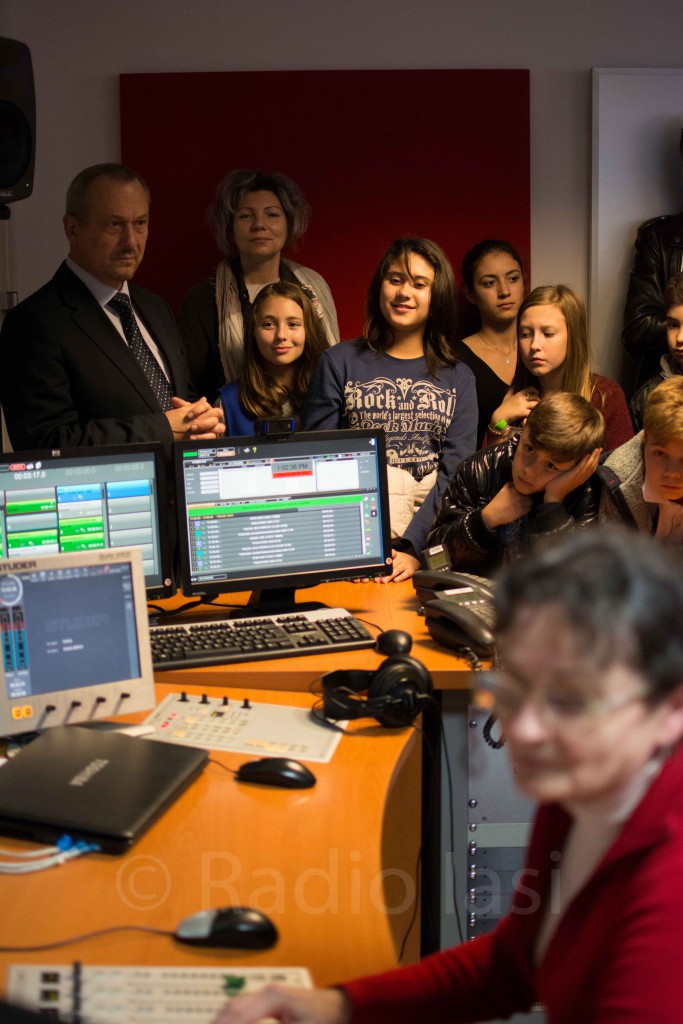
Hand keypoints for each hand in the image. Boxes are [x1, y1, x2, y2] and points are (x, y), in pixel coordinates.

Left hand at [166, 396, 225, 438]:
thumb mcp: (181, 413)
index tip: (188, 415)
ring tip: (193, 431)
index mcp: (207, 410)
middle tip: (192, 426)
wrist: (178, 433)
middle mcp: (212, 418)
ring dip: (206, 428)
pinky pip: (213, 437)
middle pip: (218, 414)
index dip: (199, 409)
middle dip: (204, 420)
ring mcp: (213, 428)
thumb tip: (174, 400)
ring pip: (219, 427)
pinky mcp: (212, 437)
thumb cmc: (183, 421)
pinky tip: (192, 438)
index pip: (207, 405)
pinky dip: (204, 437)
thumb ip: (179, 406)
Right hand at [211, 984, 349, 1023]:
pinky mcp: (268, 1000)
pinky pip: (241, 1008)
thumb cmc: (323, 1019)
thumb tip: (248, 1023)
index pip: (238, 1014)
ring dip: (221, 1020)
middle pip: (231, 1008)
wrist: (337, 1007)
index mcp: (274, 997)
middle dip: (218, 1022)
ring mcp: (266, 993)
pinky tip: (224, 1023)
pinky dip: (229, 1018)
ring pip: (233, 1007)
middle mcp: (267, 991)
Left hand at [376, 549, 420, 582]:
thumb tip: (375, 570)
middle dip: (384, 572)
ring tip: (383, 581)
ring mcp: (406, 564)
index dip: (386, 555)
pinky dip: (401, 577)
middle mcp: (401, 558)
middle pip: (391, 565)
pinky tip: (396, 580)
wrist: (415, 561)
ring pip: (397, 570)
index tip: (380, 560)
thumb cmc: (401, 561)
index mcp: (396, 555)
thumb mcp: (395, 557)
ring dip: (390, 576)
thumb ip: (386, 562)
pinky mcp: (411, 570)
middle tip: (377, 578)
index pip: (391, 553)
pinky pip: (406, 574)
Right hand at [481, 482, 532, 528]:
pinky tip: (522, 510)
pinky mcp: (521, 511)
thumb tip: (515, 483)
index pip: (524, 489)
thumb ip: (509, 485)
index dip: (524, 492)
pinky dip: (527, 510)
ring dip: (528, 504)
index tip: (522, 495)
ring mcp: (520, 503)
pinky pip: (529, 509)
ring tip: (524, 506)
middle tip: (523, 501)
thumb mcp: (502, 491)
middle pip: (528, 496)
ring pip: (530, 502)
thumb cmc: (496, 503)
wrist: (493, 514)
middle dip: (526, 498)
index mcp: (512, 490)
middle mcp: (517, 495)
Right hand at [491, 387, 539, 426]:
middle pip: (535, 397)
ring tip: (536, 410)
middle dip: (538, 401)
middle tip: (536, 405)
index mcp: (518, 394)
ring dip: (537, 407)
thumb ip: (511, 390)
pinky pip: (532, 412)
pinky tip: (533, 416)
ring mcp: (522, 405)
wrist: (499, 417)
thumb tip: (514, 384)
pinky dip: (534, 414)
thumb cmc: (503, 407)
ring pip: (535, 404)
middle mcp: (521, 398)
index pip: (530, 389)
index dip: (536, 391)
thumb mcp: (507, 397)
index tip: (536, 395)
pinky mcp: (522, 412)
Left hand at [543, 447, 601, 503]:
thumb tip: (571, 465)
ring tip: (596, 449)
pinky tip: (588, 454)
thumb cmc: (558, 487)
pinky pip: (581, 467)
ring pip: (589, 466)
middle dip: (596, 457)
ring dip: (593, 457)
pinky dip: (585, 461)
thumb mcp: (568, 479)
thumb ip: (572, 473)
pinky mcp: (573, 476)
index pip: (591, 469)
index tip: (597, 453)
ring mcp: (578, 477)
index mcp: (581, 479)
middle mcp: (582, 478)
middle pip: (592, 466)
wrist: (554, 495)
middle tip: (599, 448)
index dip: (595, 461)